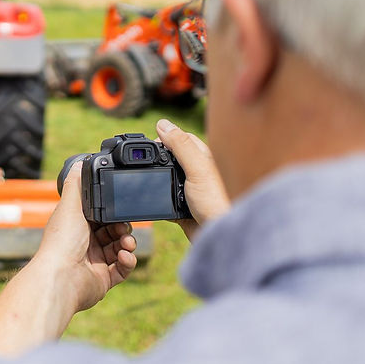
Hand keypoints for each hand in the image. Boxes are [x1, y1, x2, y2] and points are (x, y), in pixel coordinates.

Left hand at [34, 162, 137, 311]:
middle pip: (113, 231)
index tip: (121, 207)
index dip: (111, 211)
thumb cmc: (61, 242)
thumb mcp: (69, 206)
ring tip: (126, 243)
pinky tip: (125, 256)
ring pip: (120, 249)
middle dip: (123, 228)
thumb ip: (77, 184)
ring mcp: (94, 262)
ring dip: (127, 243)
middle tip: (124, 228)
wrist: (61, 278)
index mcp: (76, 226)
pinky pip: (122, 269)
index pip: (99, 215)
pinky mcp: (103, 279)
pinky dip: (128, 261)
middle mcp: (84, 243)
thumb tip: (79, 163)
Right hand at [156, 119, 230, 239]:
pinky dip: (157, 201)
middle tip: (142, 163)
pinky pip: (165, 201)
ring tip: (145, 181)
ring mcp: (191, 191)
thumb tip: (162, 124)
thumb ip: (181, 146)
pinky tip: (152, 202)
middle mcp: (198, 173)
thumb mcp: (198, 169)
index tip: (148, 143)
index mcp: (204, 158)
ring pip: (167, 180)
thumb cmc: (219, 203)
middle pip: (171, 158)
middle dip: (157, 159)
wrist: (222, 238)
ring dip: (157, 181)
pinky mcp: (184, 209)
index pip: (181, 138)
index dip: (164, 137)